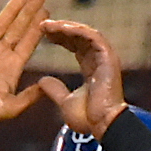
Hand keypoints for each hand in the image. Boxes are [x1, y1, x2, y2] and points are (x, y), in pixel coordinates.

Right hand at [0, 0, 49, 127]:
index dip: (38, 27)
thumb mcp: (10, 108)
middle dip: (29, 12)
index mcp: (11, 68)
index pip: (28, 43)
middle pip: (18, 29)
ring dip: (11, 9)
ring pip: (0, 24)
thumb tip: (48, 86)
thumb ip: (29, 97)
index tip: (48, 12)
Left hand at [34, 19, 125, 136]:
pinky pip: (92, 36)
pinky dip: (77, 30)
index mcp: (91, 70)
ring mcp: (105, 58)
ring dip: (66, 27)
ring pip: (85, 34)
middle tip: (42, 25)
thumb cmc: (88, 119)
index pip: (76, 47)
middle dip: (61, 30)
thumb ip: (55, 90)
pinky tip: (61, 28)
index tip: (44, 34)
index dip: (61, 39)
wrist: (103, 125)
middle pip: (79, 38)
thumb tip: (42, 81)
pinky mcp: (108, 57)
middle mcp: (99, 61)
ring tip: (48, 25)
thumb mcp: (65, 102)